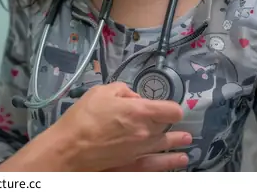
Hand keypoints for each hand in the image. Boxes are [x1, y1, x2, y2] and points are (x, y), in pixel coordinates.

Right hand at [48, 82, 190, 171]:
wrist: (70, 148)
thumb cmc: (84, 117)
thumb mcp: (100, 92)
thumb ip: (122, 90)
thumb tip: (133, 97)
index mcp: (140, 111)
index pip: (171, 110)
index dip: (170, 106)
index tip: (165, 106)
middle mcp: (147, 132)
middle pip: (166, 125)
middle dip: (167, 120)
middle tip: (170, 120)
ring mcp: (142, 151)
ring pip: (166, 145)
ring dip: (177, 141)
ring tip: (185, 139)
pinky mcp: (134, 165)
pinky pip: (159, 165)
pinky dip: (171, 162)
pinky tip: (179, 159)